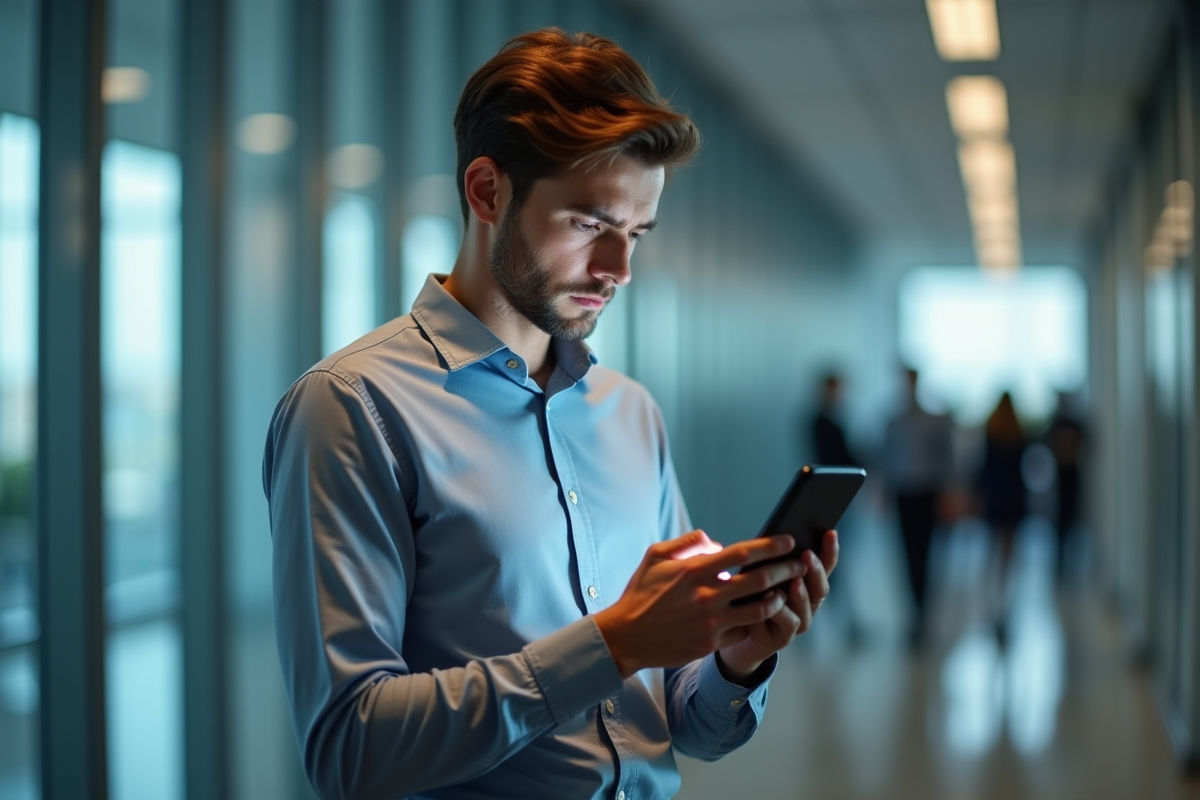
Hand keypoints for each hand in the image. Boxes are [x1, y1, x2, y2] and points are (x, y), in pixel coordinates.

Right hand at [593, 530, 806, 678]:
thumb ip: (687, 542)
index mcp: (694, 570)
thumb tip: (716, 542)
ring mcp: (710, 622)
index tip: (788, 541)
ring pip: (758, 609)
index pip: (741, 553)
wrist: (625, 636)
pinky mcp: (710, 643)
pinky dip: (757, 621)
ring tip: (787, 591)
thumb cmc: (640, 592)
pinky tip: (765, 615)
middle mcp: (706, 595)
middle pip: (758, 580)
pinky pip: (744, 630)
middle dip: (785, 570)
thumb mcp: (655, 556)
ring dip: (778, 598)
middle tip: (801, 564)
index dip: (769, 546)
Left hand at [717, 529, 839, 681]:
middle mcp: (806, 605)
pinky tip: (769, 601)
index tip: (830, 532)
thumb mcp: (759, 573)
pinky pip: (784, 626)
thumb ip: (771, 560)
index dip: (829, 551)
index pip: (824, 567)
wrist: (734, 630)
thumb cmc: (749, 595)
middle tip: (807, 556)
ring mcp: (796, 623)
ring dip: (800, 595)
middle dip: (815, 571)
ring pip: (804, 609)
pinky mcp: (781, 639)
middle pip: (820, 589)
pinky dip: (778, 613)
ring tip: (794, 582)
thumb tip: (776, 536)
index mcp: (806, 585)